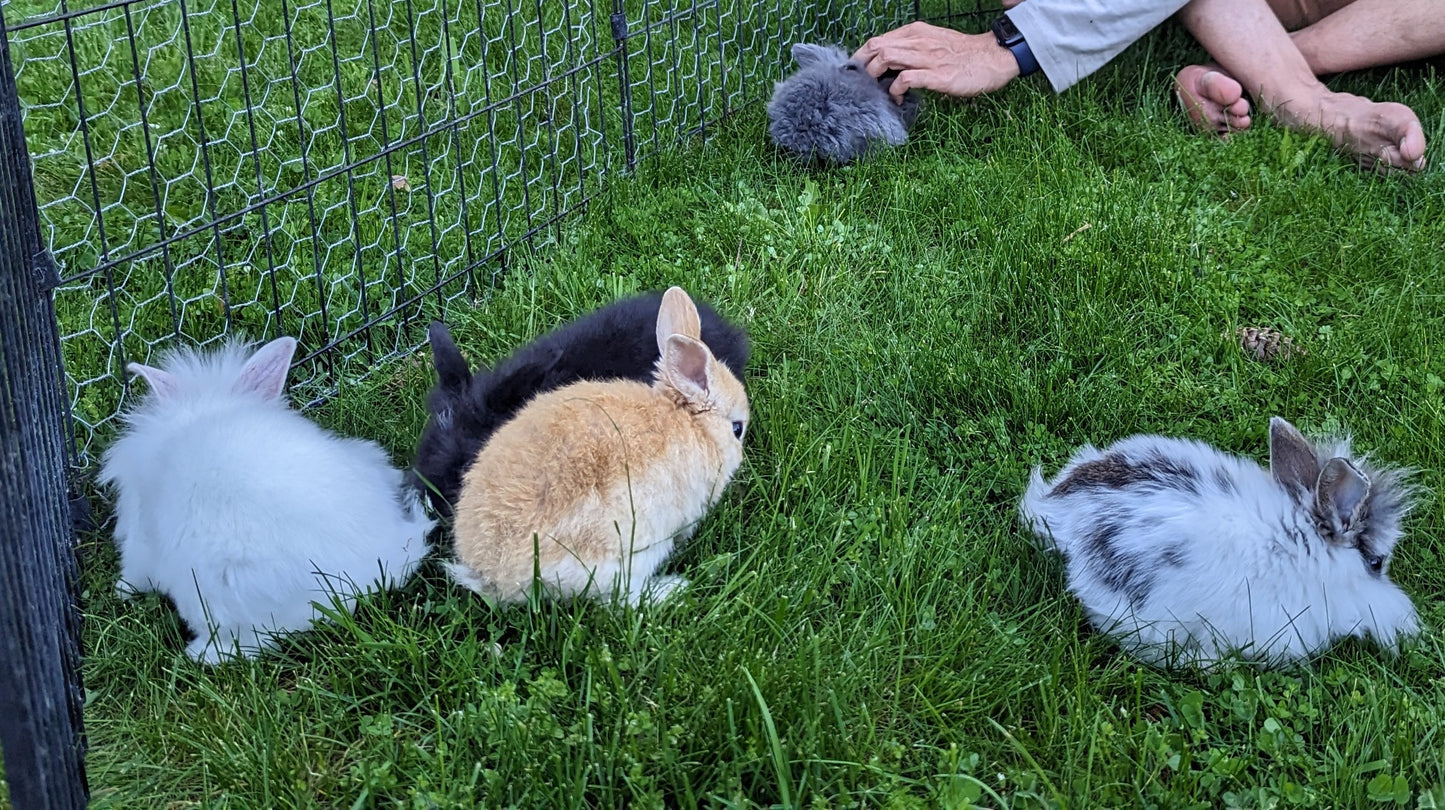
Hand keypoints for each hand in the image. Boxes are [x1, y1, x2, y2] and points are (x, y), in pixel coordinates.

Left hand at [853, 21, 1020, 102]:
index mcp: (916, 32)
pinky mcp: (937, 75)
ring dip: (875, 77)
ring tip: (876, 91)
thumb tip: (889, 62)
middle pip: (877, 48)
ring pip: (887, 58)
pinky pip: (906, 79)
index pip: (878, 40)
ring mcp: (927, 58)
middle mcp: (918, 41)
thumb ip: (912, 48)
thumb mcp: (933, 42)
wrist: (992, 57)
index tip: (857, 72)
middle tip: (862, 84)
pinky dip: (895, 89)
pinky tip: (897, 98)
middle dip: (863, 67)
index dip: (862, 56)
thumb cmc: (962, 53)